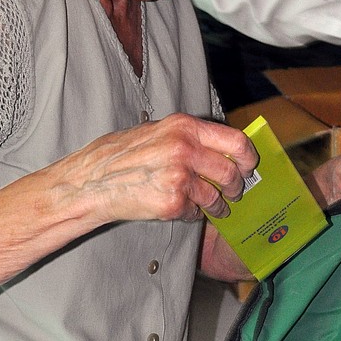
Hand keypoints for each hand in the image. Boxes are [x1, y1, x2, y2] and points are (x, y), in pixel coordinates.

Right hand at [63, 113, 257, 224]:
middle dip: (236, 186)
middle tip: (234, 192)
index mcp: (183, 127)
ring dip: (219, 205)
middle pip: (230, 172)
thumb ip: (188, 137)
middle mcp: (184, 149)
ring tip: (214, 207)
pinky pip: (196, 211)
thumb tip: (220, 148)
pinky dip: (194, 213)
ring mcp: (179, 177)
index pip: (235, 140)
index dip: (247, 157)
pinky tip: (183, 209)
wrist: (92, 181)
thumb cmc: (120, 156)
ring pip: (216, 196)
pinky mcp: (172, 202)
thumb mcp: (156, 132)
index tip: (248, 166)